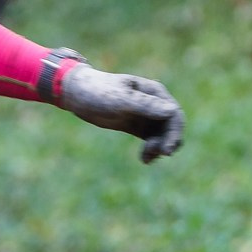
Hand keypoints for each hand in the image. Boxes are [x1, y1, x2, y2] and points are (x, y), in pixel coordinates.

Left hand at [58, 59, 183, 163]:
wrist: (77, 94)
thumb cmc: (98, 91)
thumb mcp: (120, 99)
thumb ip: (145, 105)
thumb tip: (171, 111)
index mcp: (154, 92)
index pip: (174, 113)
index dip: (175, 132)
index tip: (166, 150)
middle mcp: (154, 103)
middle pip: (172, 126)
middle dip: (168, 142)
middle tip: (156, 155)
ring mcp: (146, 115)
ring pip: (163, 135)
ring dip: (159, 148)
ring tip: (146, 158)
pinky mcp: (136, 125)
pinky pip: (151, 139)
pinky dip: (151, 150)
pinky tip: (144, 159)